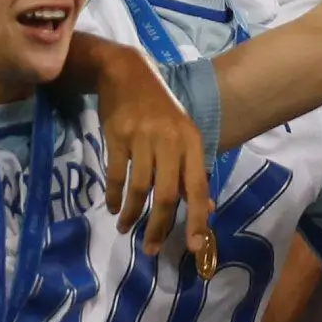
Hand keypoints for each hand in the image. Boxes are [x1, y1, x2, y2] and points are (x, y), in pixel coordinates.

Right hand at [95, 43, 214, 269]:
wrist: (127, 72)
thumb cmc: (161, 110)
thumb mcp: (183, 136)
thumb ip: (192, 172)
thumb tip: (207, 208)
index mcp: (191, 142)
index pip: (197, 187)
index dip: (198, 219)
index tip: (195, 248)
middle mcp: (170, 141)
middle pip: (167, 194)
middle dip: (160, 227)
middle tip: (151, 249)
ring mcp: (142, 137)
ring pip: (140, 188)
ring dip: (133, 215)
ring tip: (126, 229)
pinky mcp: (117, 135)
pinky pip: (117, 175)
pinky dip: (115, 196)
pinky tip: (114, 207)